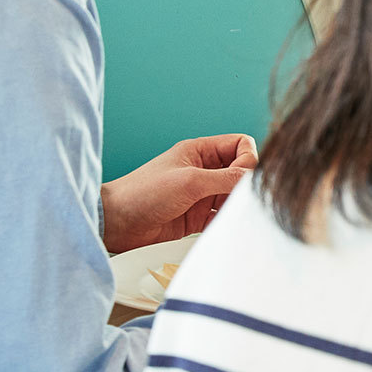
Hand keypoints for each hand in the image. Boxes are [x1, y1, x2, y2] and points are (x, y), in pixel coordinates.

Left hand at [100, 133, 257, 252]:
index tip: (240, 177)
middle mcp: (204, 170)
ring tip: (232, 214)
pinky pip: (224, 217)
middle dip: (245, 184)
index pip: (240, 145)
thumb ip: (225, 178)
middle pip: (241, 171)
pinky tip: (225, 227)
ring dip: (238, 204)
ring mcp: (202, 194)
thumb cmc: (143, 193)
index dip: (248, 159)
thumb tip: (255, 177)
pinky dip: (229, 222)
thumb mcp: (189, 180)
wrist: (116, 224)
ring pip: (235, 195)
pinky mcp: (198, 217)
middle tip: (239, 198)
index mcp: (200, 152)